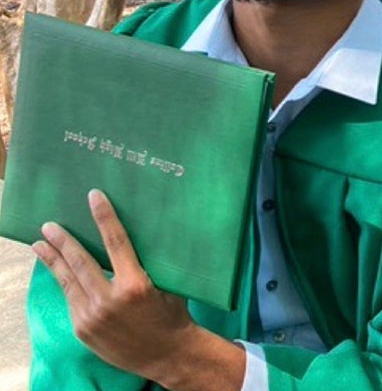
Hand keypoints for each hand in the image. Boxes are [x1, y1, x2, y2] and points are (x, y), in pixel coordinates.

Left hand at [32, 190, 200, 382]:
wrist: (166, 354)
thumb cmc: (172, 315)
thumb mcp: (167, 285)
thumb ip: (149, 265)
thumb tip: (139, 236)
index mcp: (135, 285)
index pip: (116, 243)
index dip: (104, 217)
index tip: (94, 197)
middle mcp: (109, 300)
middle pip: (81, 261)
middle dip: (63, 241)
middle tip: (49, 225)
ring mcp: (92, 316)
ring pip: (68, 281)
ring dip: (52, 261)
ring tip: (39, 245)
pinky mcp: (82, 329)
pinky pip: (71, 299)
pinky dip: (63, 282)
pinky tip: (57, 271)